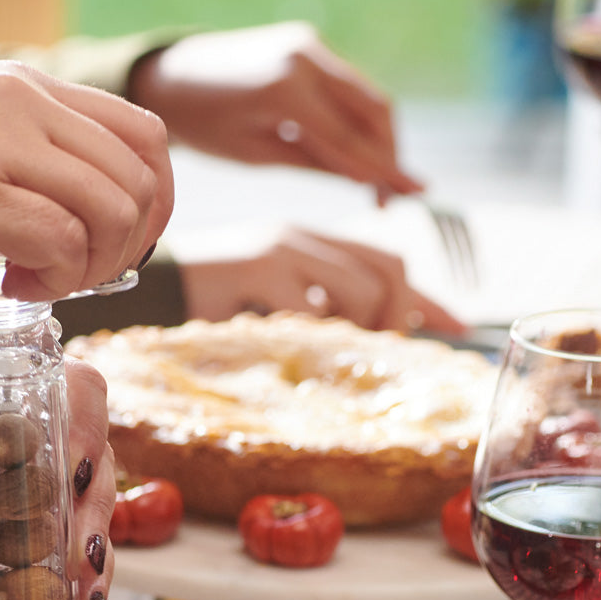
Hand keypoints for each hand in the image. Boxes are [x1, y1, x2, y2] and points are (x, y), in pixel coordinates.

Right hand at [0, 61, 172, 301]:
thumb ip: (15, 158)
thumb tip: (62, 210)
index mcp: (29, 89)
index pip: (147, 137)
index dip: (150, 204)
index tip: (107, 247)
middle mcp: (26, 107)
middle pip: (144, 178)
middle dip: (128, 246)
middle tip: (73, 276)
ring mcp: (0, 149)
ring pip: (113, 211)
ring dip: (92, 267)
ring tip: (37, 283)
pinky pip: (60, 241)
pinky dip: (53, 281)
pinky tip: (9, 288)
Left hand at [129, 23, 420, 201]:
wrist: (171, 77)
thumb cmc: (203, 124)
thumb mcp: (254, 154)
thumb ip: (312, 162)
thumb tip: (363, 178)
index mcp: (286, 90)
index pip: (349, 138)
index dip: (384, 169)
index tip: (413, 193)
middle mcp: (305, 57)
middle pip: (372, 108)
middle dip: (389, 152)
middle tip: (397, 194)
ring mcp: (308, 44)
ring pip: (364, 95)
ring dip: (377, 137)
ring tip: (379, 181)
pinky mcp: (306, 44)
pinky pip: (345, 86)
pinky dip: (357, 119)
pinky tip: (356, 153)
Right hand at [177, 227, 465, 334]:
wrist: (145, 286)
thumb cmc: (200, 303)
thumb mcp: (265, 302)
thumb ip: (308, 309)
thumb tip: (358, 347)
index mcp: (309, 242)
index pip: (387, 259)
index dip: (425, 298)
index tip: (455, 327)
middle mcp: (302, 238)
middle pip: (388, 267)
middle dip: (399, 316)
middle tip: (381, 357)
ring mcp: (281, 249)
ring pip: (360, 287)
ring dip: (364, 331)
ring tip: (340, 361)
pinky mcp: (256, 267)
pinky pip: (311, 308)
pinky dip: (320, 338)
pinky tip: (304, 358)